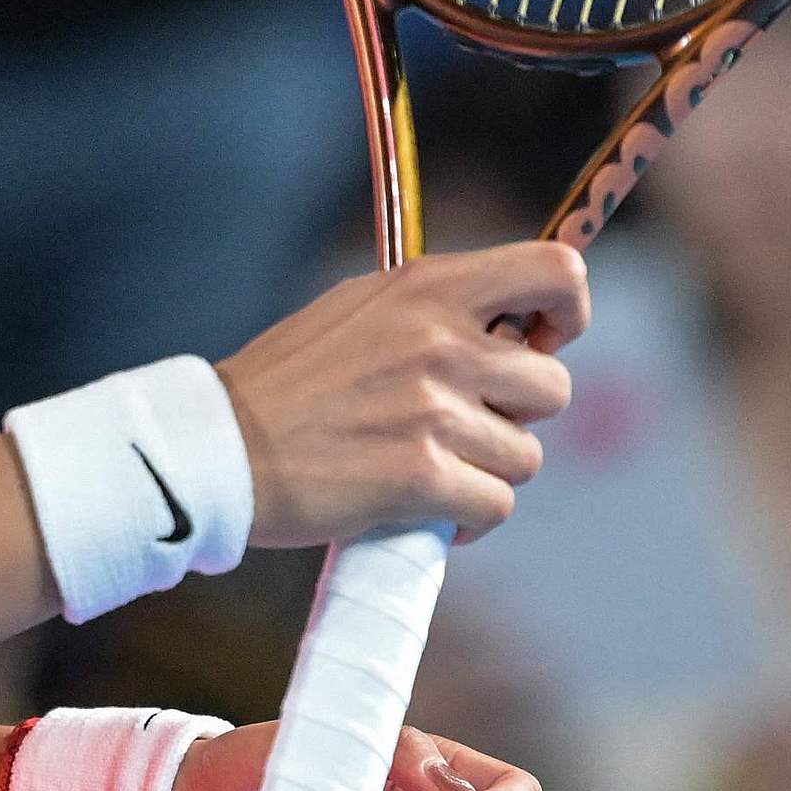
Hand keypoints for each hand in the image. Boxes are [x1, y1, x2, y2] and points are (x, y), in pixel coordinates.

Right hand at [220, 243, 586, 547]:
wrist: (222, 448)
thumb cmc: (290, 379)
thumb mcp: (363, 306)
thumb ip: (438, 307)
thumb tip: (516, 323)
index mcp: (429, 288)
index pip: (556, 272)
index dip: (568, 311)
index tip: (541, 342)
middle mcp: (441, 342)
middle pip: (553, 387)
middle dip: (518, 415)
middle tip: (466, 425)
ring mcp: (433, 412)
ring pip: (525, 456)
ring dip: (489, 471)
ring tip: (435, 467)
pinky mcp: (421, 478)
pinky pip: (496, 505)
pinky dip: (471, 518)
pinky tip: (432, 509)